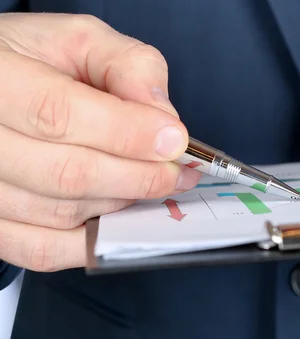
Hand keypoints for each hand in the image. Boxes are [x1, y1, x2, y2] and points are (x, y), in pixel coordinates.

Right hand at [0, 13, 201, 271]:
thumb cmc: (33, 62)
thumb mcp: (80, 40)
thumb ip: (127, 66)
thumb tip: (164, 117)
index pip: (58, 114)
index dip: (126, 133)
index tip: (175, 141)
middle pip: (66, 174)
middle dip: (139, 176)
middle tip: (178, 170)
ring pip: (62, 213)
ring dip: (122, 203)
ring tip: (152, 184)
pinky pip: (43, 250)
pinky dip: (94, 240)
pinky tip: (120, 216)